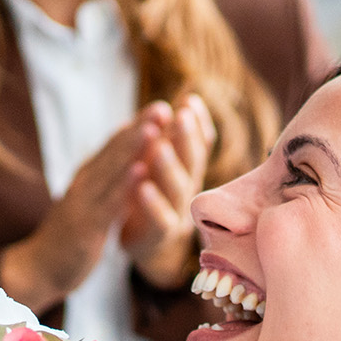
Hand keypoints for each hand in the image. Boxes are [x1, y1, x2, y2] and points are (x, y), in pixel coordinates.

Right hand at [1, 124, 148, 313]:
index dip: (136, 126)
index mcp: (88, 178)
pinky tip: (141, 170)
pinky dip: (124, 185)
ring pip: (111, 171)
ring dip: (133, 148)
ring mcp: (83, 204)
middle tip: (162, 106)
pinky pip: (108, 203)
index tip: (161, 107)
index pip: (114, 147)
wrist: (40, 268)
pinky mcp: (85, 226)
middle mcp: (84, 184)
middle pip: (113, 152)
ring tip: (154, 127)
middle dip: (139, 128)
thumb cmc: (70, 237)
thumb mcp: (90, 204)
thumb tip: (130, 159)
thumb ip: (107, 183)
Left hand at [123, 95, 215, 289]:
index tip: (190, 100)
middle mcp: (188, 190)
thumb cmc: (151, 196)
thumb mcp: (162, 161)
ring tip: (160, 147)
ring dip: (170, 167)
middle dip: (187, 138)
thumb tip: (188, 97)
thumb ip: (172, 134)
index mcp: (187, 170)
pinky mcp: (162, 236)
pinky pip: (161, 219)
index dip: (198, 123)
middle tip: (181, 116)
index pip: (199, 143)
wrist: (141, 244)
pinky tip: (142, 186)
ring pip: (179, 189)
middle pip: (192, 163)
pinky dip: (153, 202)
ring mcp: (179, 214)